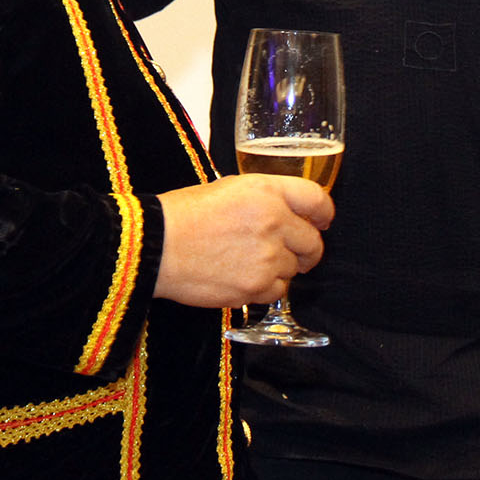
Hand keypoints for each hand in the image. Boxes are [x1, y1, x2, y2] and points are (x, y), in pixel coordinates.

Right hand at [154, 175, 333, 308]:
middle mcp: (275, 221)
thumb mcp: (228, 188)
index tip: (323, 221)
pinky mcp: (257, 286)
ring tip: (250, 262)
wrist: (155, 246)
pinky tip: (244, 278)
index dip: (324, 213)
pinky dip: (266, 288)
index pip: (317, 199)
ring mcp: (268, 256)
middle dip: (306, 249)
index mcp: (267, 190)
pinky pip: (278, 291)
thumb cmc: (182, 214)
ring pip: (295, 269)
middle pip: (313, 242)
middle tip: (294, 253)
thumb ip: (263, 198)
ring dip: (280, 268)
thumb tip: (284, 213)